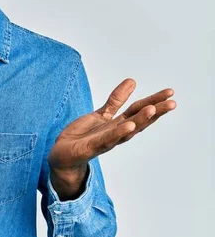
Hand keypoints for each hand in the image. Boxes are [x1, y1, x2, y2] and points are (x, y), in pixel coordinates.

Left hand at [47, 78, 175, 192]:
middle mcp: (116, 133)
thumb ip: (116, 99)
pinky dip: (119, 133)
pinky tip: (129, 125)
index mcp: (119, 125)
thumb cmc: (83, 135)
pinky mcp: (92, 147)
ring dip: (140, 120)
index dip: (154, 102)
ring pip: (126, 130)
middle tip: (172, 102)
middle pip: (138, 120)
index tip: (170, 93)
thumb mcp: (101, 113)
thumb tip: (133, 81)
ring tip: (153, 109)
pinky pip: (107, 139)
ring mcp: (105, 140)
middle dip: (155, 112)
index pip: (139, 111)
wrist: (63, 155)